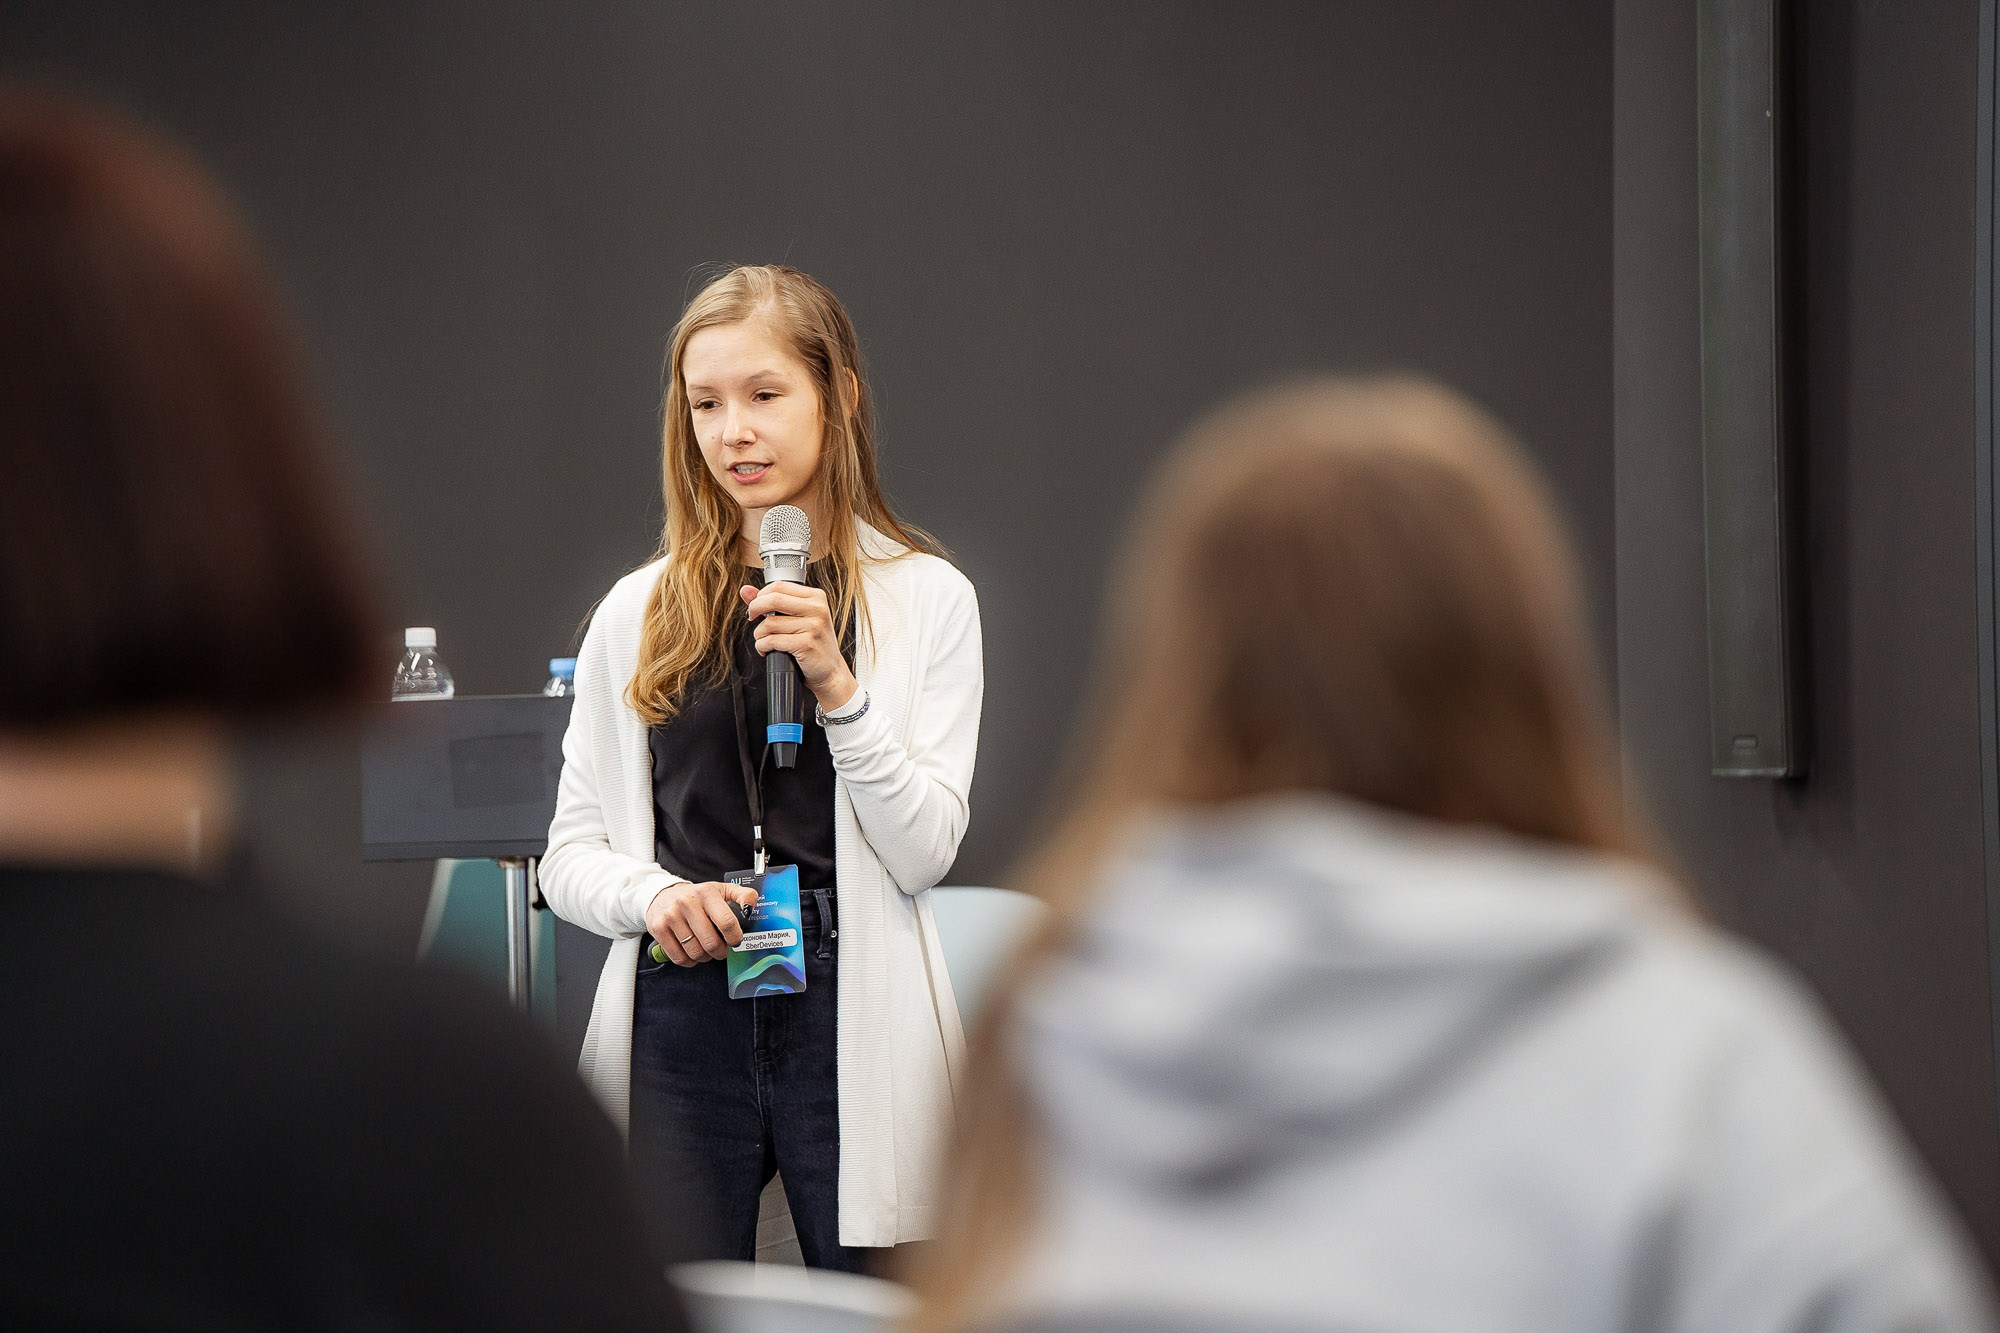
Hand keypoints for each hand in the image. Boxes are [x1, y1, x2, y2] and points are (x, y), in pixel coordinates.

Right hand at [646, 880, 760, 966]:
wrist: (663, 895)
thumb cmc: (697, 896)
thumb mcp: (721, 890)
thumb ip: (742, 895)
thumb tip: (751, 906)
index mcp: (707, 893)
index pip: (727, 922)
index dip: (735, 937)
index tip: (735, 941)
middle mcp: (687, 903)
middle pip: (711, 942)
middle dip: (720, 952)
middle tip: (721, 949)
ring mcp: (672, 916)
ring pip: (695, 952)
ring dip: (705, 957)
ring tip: (706, 949)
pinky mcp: (659, 929)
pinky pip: (679, 957)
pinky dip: (689, 961)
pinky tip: (692, 953)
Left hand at [740, 581, 858, 710]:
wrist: (830, 671)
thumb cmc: (812, 643)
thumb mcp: (797, 618)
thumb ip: (771, 602)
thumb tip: (745, 590)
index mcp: (816, 597)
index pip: (779, 586)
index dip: (761, 595)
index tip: (756, 606)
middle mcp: (817, 609)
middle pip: (773, 599)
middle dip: (755, 609)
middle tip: (752, 618)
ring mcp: (813, 626)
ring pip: (769, 623)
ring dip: (759, 634)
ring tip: (764, 640)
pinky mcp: (806, 644)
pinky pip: (772, 640)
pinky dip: (762, 646)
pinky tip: (768, 650)